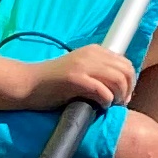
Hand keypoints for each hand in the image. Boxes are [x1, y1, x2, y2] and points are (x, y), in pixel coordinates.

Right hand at [21, 43, 136, 112]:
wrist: (27, 84)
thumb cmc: (53, 83)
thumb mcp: (81, 70)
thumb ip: (99, 73)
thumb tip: (122, 87)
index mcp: (95, 51)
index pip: (126, 63)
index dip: (130, 81)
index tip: (123, 96)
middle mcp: (91, 54)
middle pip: (125, 71)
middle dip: (127, 89)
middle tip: (120, 103)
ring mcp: (82, 65)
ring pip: (117, 79)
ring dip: (119, 96)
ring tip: (110, 105)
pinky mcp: (74, 79)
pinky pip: (102, 90)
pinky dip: (106, 101)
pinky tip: (100, 106)